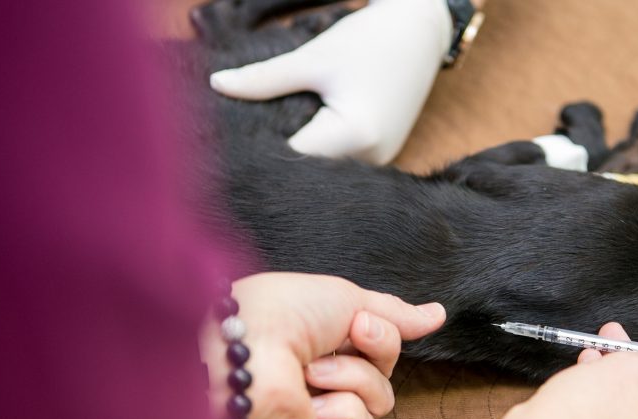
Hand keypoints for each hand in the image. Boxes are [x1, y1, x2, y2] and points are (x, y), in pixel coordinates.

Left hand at [201, 273, 445, 418]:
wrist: (248, 348)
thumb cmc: (285, 312)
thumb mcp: (349, 298)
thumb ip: (396, 314)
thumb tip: (439, 315)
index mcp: (322, 344)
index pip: (381, 347)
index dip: (383, 334)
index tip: (360, 321)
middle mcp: (319, 379)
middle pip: (385, 373)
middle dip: (375, 351)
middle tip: (347, 337)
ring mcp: (317, 415)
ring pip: (380, 401)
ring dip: (352, 379)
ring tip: (311, 373)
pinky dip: (341, 412)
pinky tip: (308, 405)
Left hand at [209, 0, 452, 163]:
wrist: (420, 33)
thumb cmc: (369, 40)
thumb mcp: (312, 58)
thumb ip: (265, 79)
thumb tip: (218, 86)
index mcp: (354, 135)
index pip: (294, 157)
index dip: (262, 150)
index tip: (232, 141)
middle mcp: (370, 158)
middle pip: (310, 167)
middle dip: (278, 153)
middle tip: (241, 140)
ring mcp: (379, 160)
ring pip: (325, 166)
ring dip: (300, 153)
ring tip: (269, 136)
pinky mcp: (380, 155)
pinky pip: (341, 160)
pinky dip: (320, 149)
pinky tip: (300, 134)